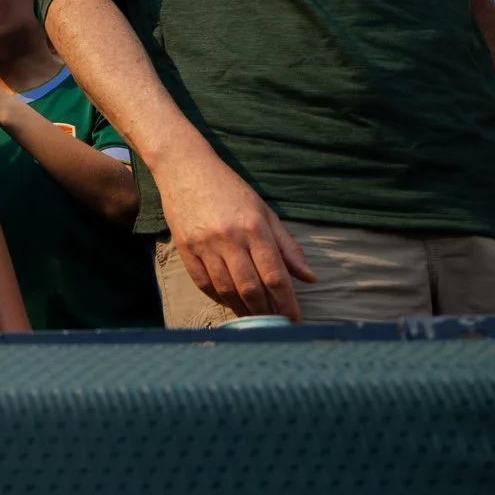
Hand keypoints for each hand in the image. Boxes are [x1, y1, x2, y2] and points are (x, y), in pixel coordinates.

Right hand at [154, 150, 316, 319]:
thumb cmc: (230, 189)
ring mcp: (204, 243)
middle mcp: (230, 238)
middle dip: (266, 312)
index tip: (295, 320)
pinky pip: (201, 281)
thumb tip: (310, 278)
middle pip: (251, 287)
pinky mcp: (184, 246)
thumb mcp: (264, 212)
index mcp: (255, 228)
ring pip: (226, 289)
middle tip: (274, 325)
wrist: (185, 168)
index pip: (275, 275)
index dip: (287, 303)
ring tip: (253, 319)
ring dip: (242, 308)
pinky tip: (228, 301)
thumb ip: (287, 246)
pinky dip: (217, 296)